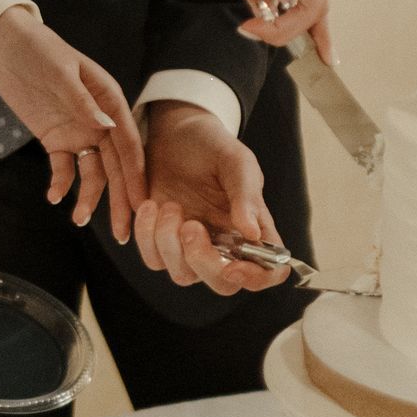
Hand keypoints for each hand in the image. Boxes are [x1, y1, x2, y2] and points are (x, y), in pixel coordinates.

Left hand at [0, 7, 145, 240]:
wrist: (6, 47)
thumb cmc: (39, 51)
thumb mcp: (61, 73)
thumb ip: (83, 102)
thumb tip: (107, 128)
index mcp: (111, 101)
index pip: (128, 144)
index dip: (136, 176)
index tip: (142, 205)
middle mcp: (101, 121)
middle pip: (116, 166)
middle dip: (121, 200)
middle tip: (124, 233)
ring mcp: (79, 132)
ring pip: (92, 172)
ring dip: (89, 197)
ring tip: (79, 219)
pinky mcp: (56, 140)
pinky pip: (64, 168)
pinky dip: (60, 184)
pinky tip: (53, 197)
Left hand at [133, 101, 292, 296]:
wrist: (176, 132)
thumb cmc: (214, 146)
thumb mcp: (236, 162)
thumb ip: (246, 196)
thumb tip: (253, 234)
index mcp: (253, 230)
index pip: (268, 272)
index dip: (255, 278)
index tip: (233, 266)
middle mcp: (225, 245)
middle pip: (222, 284)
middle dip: (204, 262)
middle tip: (191, 226)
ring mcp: (192, 247)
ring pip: (183, 275)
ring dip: (170, 244)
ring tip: (169, 205)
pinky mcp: (161, 241)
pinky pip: (154, 259)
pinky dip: (147, 236)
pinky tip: (150, 205)